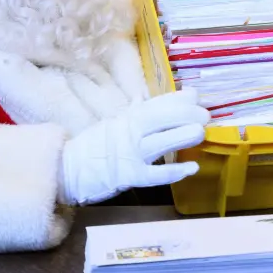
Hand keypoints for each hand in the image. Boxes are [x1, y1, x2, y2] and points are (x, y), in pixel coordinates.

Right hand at [58, 90, 209, 205]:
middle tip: (204, 114)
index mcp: (126, 118)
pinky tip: (191, 168)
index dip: (176, 99)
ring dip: (180, 136)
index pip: (154, 104)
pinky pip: (154, 174)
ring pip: (159, 142)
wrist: (68, 169)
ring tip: (201, 132)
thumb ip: (134, 113)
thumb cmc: (94, 147)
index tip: (195, 95)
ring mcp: (129, 154)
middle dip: (183, 114)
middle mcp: (129, 132)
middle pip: (159, 119)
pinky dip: (173, 171)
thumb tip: (145, 98)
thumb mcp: (114, 124)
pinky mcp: (130, 176)